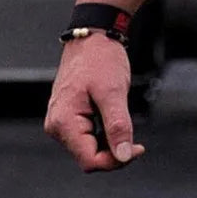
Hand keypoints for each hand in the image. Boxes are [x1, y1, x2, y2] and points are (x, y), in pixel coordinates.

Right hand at [44, 32, 145, 171]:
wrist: (93, 37)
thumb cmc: (100, 58)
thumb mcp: (114, 91)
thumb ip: (118, 125)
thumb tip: (123, 156)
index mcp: (64, 122)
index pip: (89, 160)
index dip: (115, 160)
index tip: (138, 149)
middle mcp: (58, 126)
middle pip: (89, 156)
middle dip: (114, 151)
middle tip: (136, 138)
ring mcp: (62, 121)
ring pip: (89, 147)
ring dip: (110, 141)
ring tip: (123, 118)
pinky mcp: (70, 116)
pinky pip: (88, 135)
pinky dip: (105, 132)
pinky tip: (114, 118)